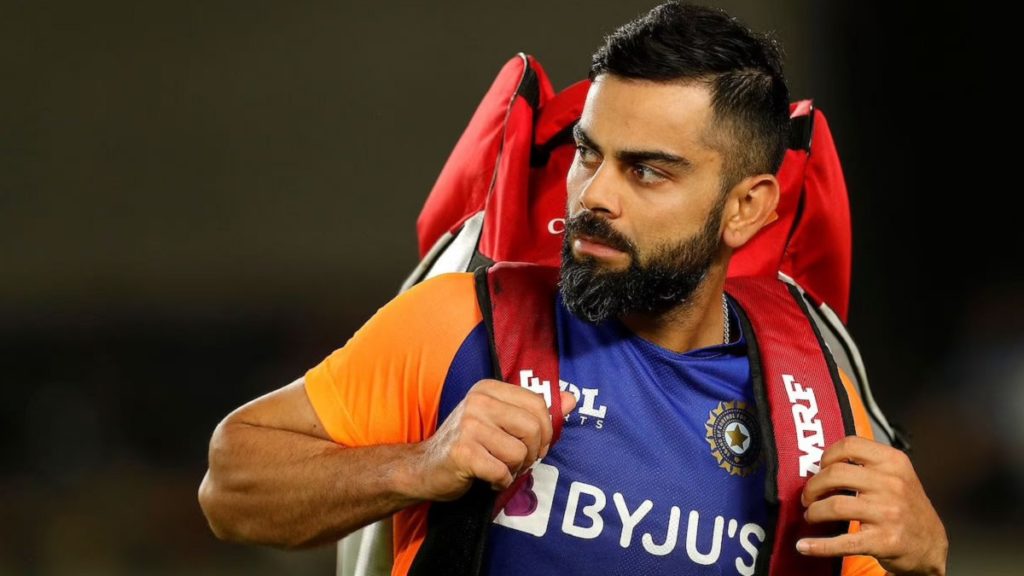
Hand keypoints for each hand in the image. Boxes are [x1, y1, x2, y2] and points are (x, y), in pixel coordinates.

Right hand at [415, 379, 576, 501]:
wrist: (424, 467)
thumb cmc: (468, 444)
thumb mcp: (500, 420)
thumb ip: (535, 410)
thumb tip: (572, 399)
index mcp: (489, 389)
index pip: (538, 403)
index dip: (546, 430)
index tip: (535, 445)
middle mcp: (478, 401)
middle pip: (534, 428)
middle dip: (533, 453)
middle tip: (518, 462)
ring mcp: (469, 425)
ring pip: (519, 452)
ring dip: (515, 469)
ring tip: (499, 468)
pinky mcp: (463, 452)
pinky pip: (502, 472)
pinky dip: (500, 481)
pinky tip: (488, 478)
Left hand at [798, 436, 947, 575]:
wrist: (929, 543)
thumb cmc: (906, 505)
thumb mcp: (896, 474)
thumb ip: (866, 463)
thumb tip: (821, 464)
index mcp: (893, 462)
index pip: (850, 445)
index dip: (827, 455)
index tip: (820, 467)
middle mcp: (892, 485)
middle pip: (835, 474)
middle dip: (813, 486)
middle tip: (809, 496)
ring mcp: (889, 513)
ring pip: (835, 506)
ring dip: (814, 512)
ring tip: (812, 515)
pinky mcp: (884, 541)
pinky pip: (842, 542)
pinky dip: (819, 545)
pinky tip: (805, 546)